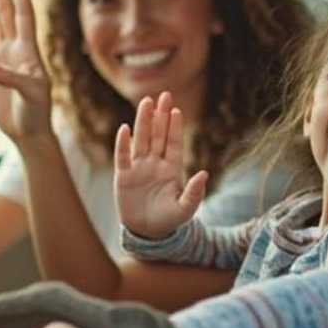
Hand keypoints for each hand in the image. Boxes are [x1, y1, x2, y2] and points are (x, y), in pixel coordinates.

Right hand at [114, 92, 208, 239]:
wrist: (148, 232)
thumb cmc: (169, 220)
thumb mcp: (186, 209)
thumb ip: (195, 192)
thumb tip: (205, 174)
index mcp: (172, 169)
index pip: (174, 143)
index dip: (175, 127)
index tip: (177, 111)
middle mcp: (155, 163)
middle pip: (158, 135)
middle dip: (161, 115)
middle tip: (164, 95)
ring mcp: (139, 168)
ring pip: (141, 140)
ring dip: (143, 121)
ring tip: (146, 102)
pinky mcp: (124, 176)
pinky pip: (123, 156)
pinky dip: (123, 143)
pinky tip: (125, 129)